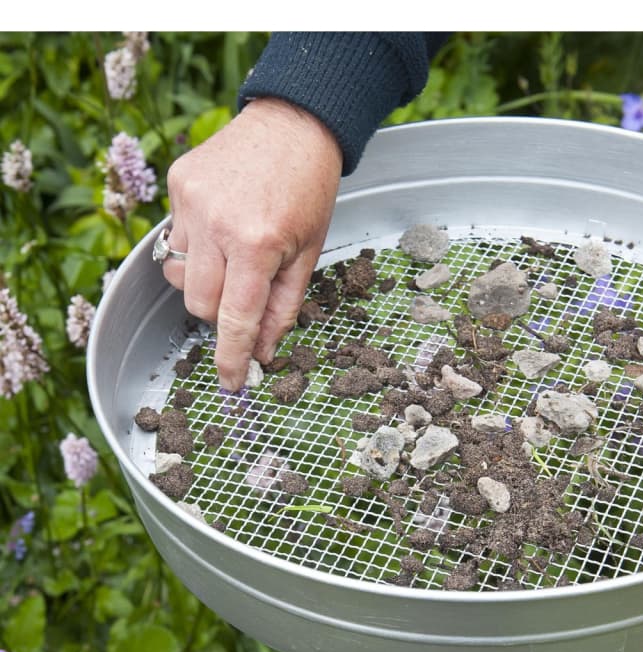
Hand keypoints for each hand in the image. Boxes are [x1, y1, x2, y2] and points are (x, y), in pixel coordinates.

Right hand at [161, 98, 342, 390]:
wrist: (294, 124)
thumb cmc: (309, 189)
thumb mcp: (309, 254)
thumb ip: (283, 307)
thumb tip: (261, 350)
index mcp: (255, 245)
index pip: (234, 318)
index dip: (231, 356)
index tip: (229, 382)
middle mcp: (216, 224)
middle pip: (200, 303)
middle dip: (221, 314)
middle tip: (245, 299)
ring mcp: (191, 202)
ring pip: (183, 274)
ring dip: (208, 278)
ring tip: (236, 254)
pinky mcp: (178, 184)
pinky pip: (178, 237)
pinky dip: (199, 245)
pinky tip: (224, 225)